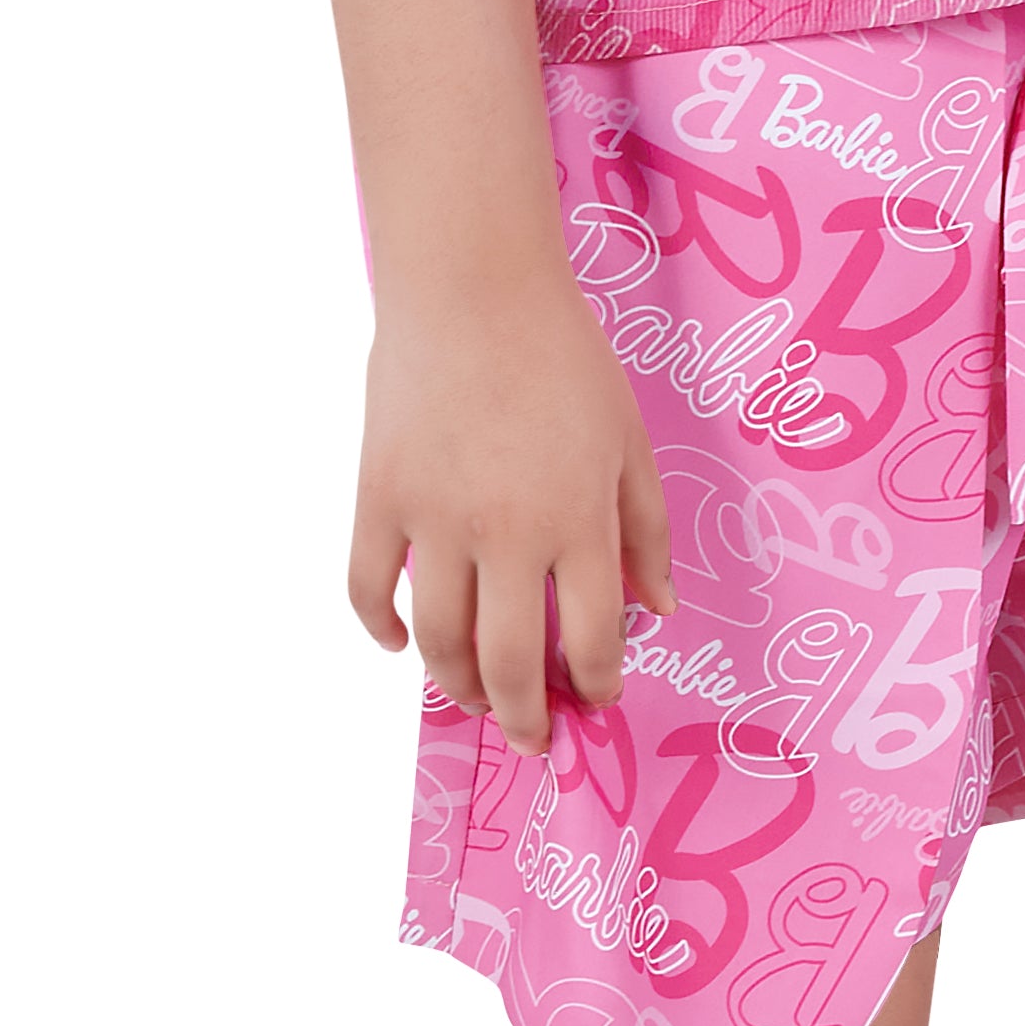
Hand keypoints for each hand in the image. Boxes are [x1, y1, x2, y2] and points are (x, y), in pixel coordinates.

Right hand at [348, 261, 675, 749]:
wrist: (473, 288)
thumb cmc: (564, 359)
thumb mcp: (629, 442)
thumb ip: (646, 532)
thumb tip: (655, 612)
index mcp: (577, 522)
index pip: (588, 641)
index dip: (594, 686)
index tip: (595, 699)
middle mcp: (506, 534)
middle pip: (507, 665)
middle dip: (525, 717)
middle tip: (532, 737)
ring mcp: (434, 520)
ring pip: (437, 644)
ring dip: (458, 688)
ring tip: (477, 700)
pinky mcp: (379, 497)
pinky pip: (369, 588)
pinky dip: (382, 629)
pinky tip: (402, 644)